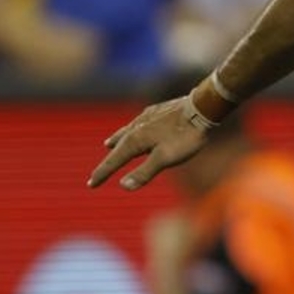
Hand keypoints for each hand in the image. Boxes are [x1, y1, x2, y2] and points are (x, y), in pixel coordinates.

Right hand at [87, 96, 208, 190]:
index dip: (102, 174)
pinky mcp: (159, 111)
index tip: (91, 185)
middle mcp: (136, 127)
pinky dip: (132, 129)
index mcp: (135, 140)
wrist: (203, 107)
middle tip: (97, 173)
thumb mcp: (165, 159)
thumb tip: (123, 186)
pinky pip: (139, 122)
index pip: (113, 161)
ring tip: (108, 144)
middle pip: (117, 146)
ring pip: (127, 131)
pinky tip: (137, 126)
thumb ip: (144, 172)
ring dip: (117, 140)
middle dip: (107, 160)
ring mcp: (147, 117)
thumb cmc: (185, 136)